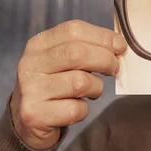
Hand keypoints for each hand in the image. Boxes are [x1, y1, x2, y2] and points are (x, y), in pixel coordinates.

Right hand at [10, 20, 126, 150]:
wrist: (30, 120)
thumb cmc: (57, 85)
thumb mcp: (65, 60)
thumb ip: (89, 48)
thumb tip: (119, 45)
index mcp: (39, 44)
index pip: (73, 30)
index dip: (103, 37)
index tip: (120, 47)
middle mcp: (31, 63)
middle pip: (77, 53)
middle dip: (106, 60)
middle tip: (114, 69)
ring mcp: (30, 89)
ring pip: (80, 83)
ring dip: (96, 88)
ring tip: (91, 91)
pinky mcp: (34, 114)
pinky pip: (75, 109)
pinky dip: (84, 110)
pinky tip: (75, 108)